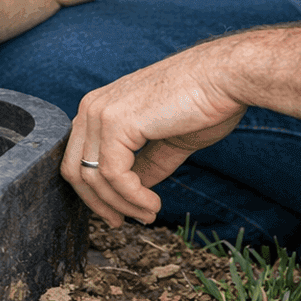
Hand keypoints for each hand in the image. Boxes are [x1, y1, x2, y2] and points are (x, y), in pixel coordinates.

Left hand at [63, 50, 246, 226]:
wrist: (225, 78)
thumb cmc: (204, 103)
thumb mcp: (167, 142)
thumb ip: (145, 164)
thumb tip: (133, 191)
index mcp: (100, 107)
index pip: (78, 158)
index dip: (95, 193)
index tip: (118, 214)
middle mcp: (92, 107)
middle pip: (74, 170)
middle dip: (99, 204)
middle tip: (124, 222)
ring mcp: (100, 112)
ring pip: (93, 178)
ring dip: (122, 205)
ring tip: (149, 214)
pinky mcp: (116, 122)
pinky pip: (114, 175)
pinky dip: (132, 197)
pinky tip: (152, 204)